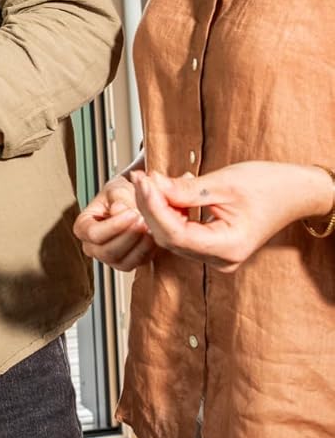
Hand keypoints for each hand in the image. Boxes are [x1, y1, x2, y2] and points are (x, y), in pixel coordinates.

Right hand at [73, 173, 154, 271]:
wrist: (135, 200)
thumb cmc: (120, 195)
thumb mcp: (117, 189)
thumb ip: (118, 198)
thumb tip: (119, 210)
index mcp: (83, 227)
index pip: (93, 234)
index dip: (114, 226)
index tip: (132, 213)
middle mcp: (92, 246)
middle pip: (107, 251)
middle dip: (129, 236)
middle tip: (145, 220)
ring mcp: (108, 258)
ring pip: (122, 261)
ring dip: (140, 245)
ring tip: (151, 227)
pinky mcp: (126, 263)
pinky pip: (136, 264)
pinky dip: (147, 251)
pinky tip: (154, 236)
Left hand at [129, 161, 333, 271]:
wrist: (296, 192)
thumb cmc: (269, 185)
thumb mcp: (224, 183)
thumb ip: (185, 190)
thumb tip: (152, 185)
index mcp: (228, 247)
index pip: (176, 234)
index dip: (154, 208)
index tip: (143, 182)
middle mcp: (221, 259)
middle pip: (170, 237)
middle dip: (151, 207)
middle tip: (141, 178)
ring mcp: (216, 255)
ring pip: (173, 236)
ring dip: (158, 209)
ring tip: (150, 181)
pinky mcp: (212, 246)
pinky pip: (182, 232)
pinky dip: (171, 213)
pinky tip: (166, 191)